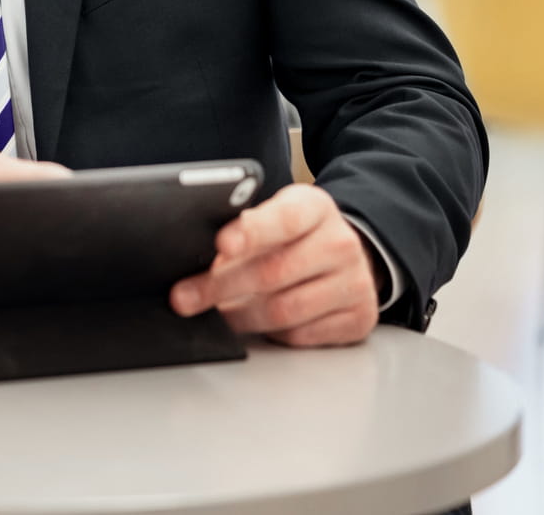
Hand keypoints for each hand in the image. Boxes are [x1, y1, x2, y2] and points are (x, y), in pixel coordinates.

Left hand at [170, 183, 379, 346]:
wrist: (344, 254)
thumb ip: (242, 227)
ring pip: (284, 310)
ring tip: (215, 312)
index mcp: (315, 208)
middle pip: (274, 272)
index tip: (220, 245)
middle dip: (220, 287)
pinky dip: (268, 333)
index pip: (284, 219)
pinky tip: (251, 322)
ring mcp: (355, 283)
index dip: (250, 233)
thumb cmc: (294, 234)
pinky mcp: (359, 319)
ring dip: (240, 315)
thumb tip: (191, 251)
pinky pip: (300, 335)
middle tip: (184, 298)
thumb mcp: (273, 214)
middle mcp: (341, 244)